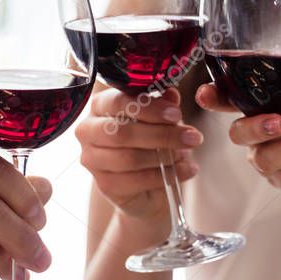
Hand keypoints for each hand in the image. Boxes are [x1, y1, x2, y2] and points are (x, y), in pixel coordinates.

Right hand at [74, 87, 201, 220]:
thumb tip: (172, 95)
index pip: (119, 102)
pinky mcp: (104, 184)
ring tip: (187, 154)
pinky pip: (136, 180)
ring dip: (164, 156)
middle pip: (122, 132)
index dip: (149, 108)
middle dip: (161, 134)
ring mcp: (92, 160)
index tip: (176, 114)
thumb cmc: (150, 142)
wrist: (146, 182)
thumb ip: (164, 106)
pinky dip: (165, 176)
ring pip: (129, 158)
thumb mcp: (160, 119)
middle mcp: (88, 131)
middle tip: (192, 137)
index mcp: (100, 105)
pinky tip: (185, 170)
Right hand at [195, 84, 280, 193]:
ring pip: (264, 157)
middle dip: (256, 128)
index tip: (205, 95)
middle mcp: (256, 130)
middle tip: (280, 123)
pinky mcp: (280, 178)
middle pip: (237, 133)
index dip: (213, 97)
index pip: (228, 98)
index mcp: (259, 102)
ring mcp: (265, 155)